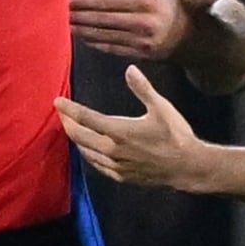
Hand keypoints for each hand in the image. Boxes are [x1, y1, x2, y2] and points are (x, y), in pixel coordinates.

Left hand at [55, 67, 207, 189]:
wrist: (187, 167)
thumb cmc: (176, 135)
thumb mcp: (161, 108)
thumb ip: (143, 89)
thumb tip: (130, 69)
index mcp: (119, 131)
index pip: (86, 118)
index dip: (69, 109)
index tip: (57, 101)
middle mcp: (112, 150)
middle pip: (80, 136)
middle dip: (68, 123)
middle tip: (61, 114)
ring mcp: (116, 165)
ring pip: (86, 152)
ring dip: (76, 140)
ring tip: (71, 129)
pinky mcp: (121, 176)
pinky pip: (97, 165)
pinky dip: (88, 155)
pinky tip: (88, 150)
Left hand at [69, 0, 190, 60]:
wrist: (187, 32)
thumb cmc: (165, 1)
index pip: (105, 0)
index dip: (82, 0)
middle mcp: (142, 21)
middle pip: (100, 18)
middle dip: (76, 15)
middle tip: (55, 12)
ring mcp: (139, 40)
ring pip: (102, 35)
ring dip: (80, 30)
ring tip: (61, 25)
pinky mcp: (137, 54)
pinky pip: (110, 48)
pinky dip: (93, 42)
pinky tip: (80, 36)